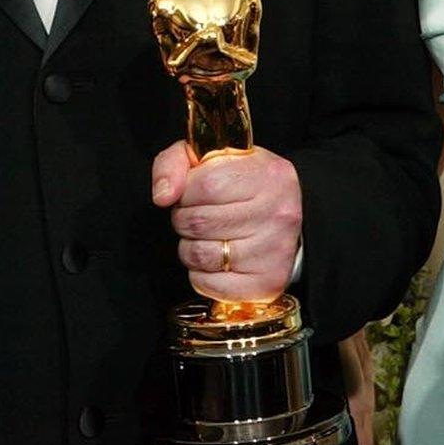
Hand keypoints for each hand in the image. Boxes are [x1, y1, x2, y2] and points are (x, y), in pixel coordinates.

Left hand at [151, 143, 301, 303]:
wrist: (280, 221)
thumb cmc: (241, 188)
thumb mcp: (208, 160)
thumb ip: (174, 164)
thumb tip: (163, 195)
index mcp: (267, 174)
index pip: (206, 184)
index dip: (186, 192)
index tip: (193, 194)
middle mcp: (278, 212)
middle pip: (199, 222)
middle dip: (184, 220)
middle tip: (197, 217)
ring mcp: (275, 250)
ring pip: (201, 256)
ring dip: (191, 249)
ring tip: (207, 238)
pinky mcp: (267, 283)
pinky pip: (210, 285)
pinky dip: (202, 276)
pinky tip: (218, 261)